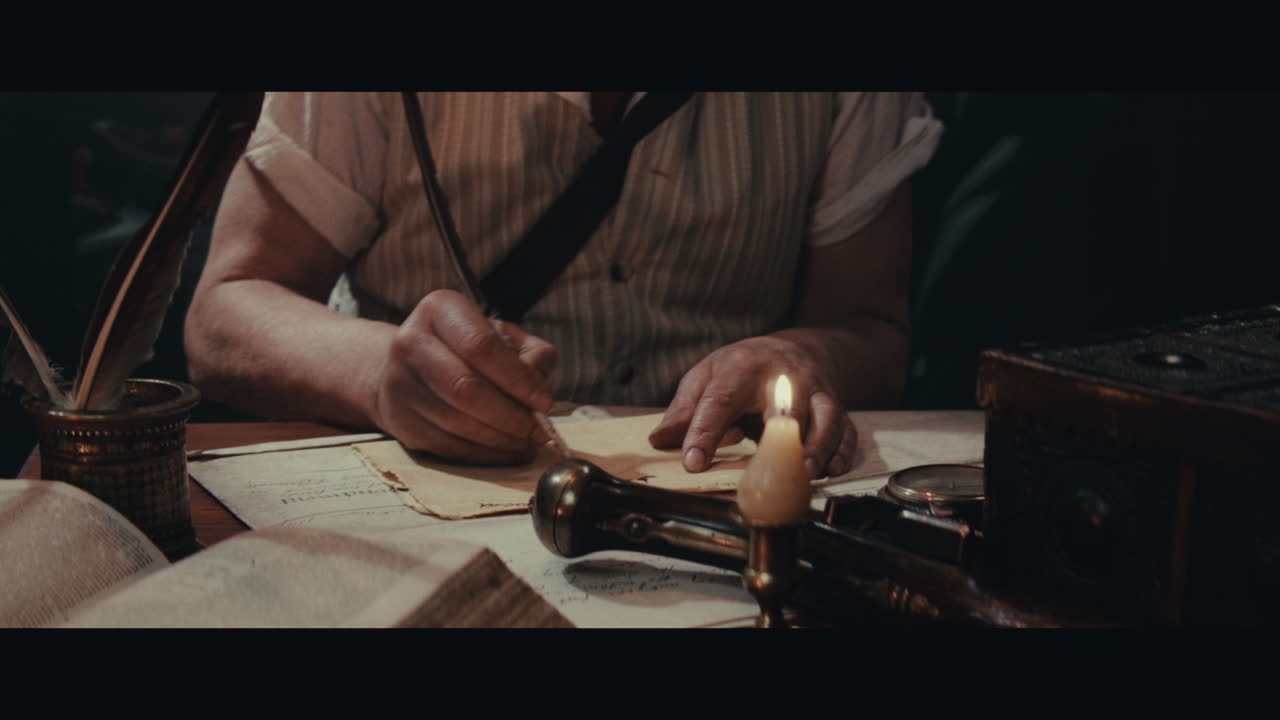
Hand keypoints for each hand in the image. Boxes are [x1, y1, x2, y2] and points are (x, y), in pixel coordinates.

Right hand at [368, 290, 557, 463]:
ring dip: (500, 439)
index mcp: (440, 310)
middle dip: (511, 416)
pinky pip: (446, 445)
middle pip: (466, 387)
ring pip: (457, 422)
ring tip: (526, 443)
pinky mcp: (399, 420)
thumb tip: (540, 394)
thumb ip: (532, 355)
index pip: (481, 346)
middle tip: (538, 431)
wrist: (407, 368)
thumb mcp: (503, 336)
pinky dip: (482, 454)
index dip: (518, 378)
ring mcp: (399, 383)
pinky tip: (504, 451)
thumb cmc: (465, 350)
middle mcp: (411, 342)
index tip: (544, 402)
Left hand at [648, 335, 856, 478]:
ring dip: (818, 446)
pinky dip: (843, 451)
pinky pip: (847, 430)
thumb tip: (659, 440)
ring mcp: (815, 393)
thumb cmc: (744, 369)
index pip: (720, 399)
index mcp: (743, 367)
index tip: (693, 461)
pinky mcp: (837, 409)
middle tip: (768, 463)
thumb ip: (684, 409)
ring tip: (805, 473)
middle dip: (780, 431)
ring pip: (827, 417)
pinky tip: (833, 468)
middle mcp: (785, 377)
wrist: (794, 350)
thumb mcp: (707, 377)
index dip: (705, 431)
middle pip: (786, 402)